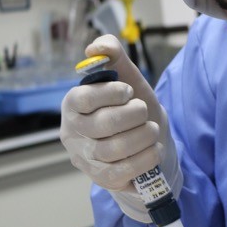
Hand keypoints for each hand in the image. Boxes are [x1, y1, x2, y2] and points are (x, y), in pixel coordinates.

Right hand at [60, 35, 179, 220]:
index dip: (109, 93)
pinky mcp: (103, 179)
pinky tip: (153, 149)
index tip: (128, 91)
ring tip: (152, 130)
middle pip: (102, 125)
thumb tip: (96, 47)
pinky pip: (124, 171)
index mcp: (73, 104)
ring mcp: (86, 159)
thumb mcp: (127, 77)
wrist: (147, 141)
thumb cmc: (131, 106)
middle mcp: (73, 133)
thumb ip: (113, 54)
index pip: (83, 98)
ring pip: (114, 149)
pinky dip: (145, 158)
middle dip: (133, 115)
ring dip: (143, 136)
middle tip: (143, 111)